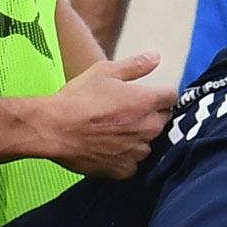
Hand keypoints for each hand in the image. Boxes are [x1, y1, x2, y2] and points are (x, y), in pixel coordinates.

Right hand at [32, 50, 172, 176]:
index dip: (160, 94)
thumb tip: (156, 56)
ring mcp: (138, 151)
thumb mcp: (105, 72)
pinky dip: (126, 157)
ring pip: (149, 143)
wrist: (54, 129)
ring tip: (115, 132)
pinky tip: (110, 148)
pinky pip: (134, 163)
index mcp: (147, 102)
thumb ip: (135, 65)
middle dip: (150, 116)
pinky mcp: (125, 170)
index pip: (172, 97)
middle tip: (126, 113)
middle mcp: (148, 128)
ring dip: (139, 138)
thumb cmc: (77, 99)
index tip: (148, 95)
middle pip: (163, 121)